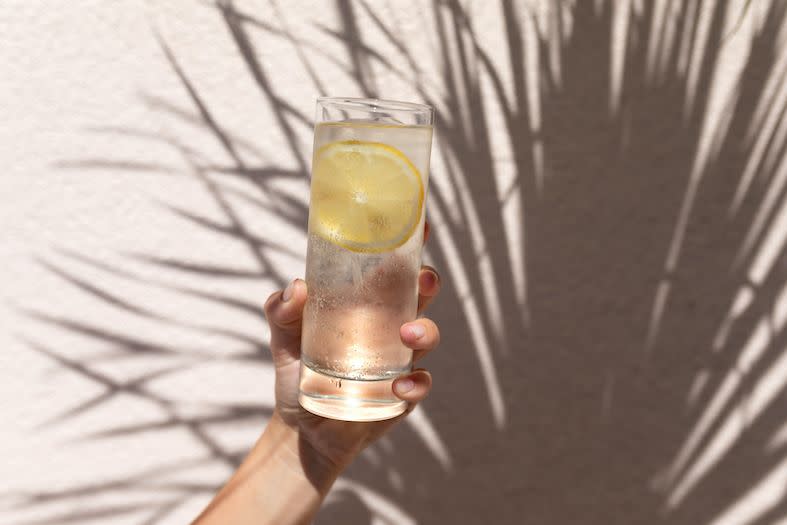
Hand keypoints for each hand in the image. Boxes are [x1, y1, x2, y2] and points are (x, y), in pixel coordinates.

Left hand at [263, 265, 440, 472]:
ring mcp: (399, 359)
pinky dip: (415, 383)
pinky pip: (420, 384)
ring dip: (425, 330)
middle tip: (424, 278)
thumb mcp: (282, 336)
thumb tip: (298, 287)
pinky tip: (399, 387)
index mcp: (365, 304)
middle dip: (429, 281)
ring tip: (407, 334)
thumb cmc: (297, 370)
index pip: (393, 268)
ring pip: (427, 335)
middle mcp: (388, 326)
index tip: (423, 225)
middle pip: (420, 295)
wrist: (300, 427)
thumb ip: (281, 309)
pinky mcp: (401, 393)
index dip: (410, 245)